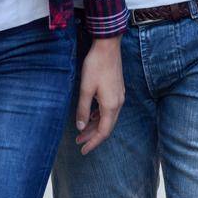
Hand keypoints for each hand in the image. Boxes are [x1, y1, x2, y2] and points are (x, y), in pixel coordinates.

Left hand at [74, 37, 123, 153]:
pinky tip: (91, 116)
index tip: (83, 151)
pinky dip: (100, 117)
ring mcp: (119, 97)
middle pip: (107, 127)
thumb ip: (83, 109)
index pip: (104, 132)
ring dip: (95, 126)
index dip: (93, 143)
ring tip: (81, 132)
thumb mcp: (85, 89)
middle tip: (79, 144)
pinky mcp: (117, 91)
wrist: (108, 47)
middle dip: (93, 137)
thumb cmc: (95, 66)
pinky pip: (109, 110)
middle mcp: (118, 103)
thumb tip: (81, 127)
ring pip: (108, 118)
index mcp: (111, 105)